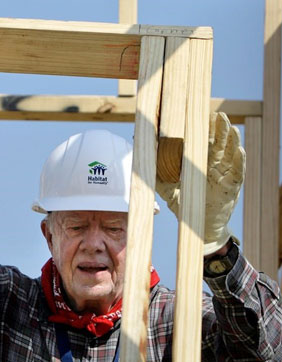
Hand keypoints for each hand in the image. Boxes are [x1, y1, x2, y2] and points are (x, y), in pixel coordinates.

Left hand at [156, 112, 244, 255]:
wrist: (198, 226)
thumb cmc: (185, 205)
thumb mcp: (167, 189)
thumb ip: (156, 176)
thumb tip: (141, 163)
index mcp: (201, 163)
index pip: (203, 143)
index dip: (203, 130)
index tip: (199, 116)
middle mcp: (215, 166)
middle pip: (219, 144)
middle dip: (219, 130)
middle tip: (218, 115)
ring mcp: (225, 175)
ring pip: (230, 154)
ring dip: (231, 140)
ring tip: (231, 127)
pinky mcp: (232, 187)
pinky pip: (238, 172)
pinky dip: (239, 161)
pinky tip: (240, 151)